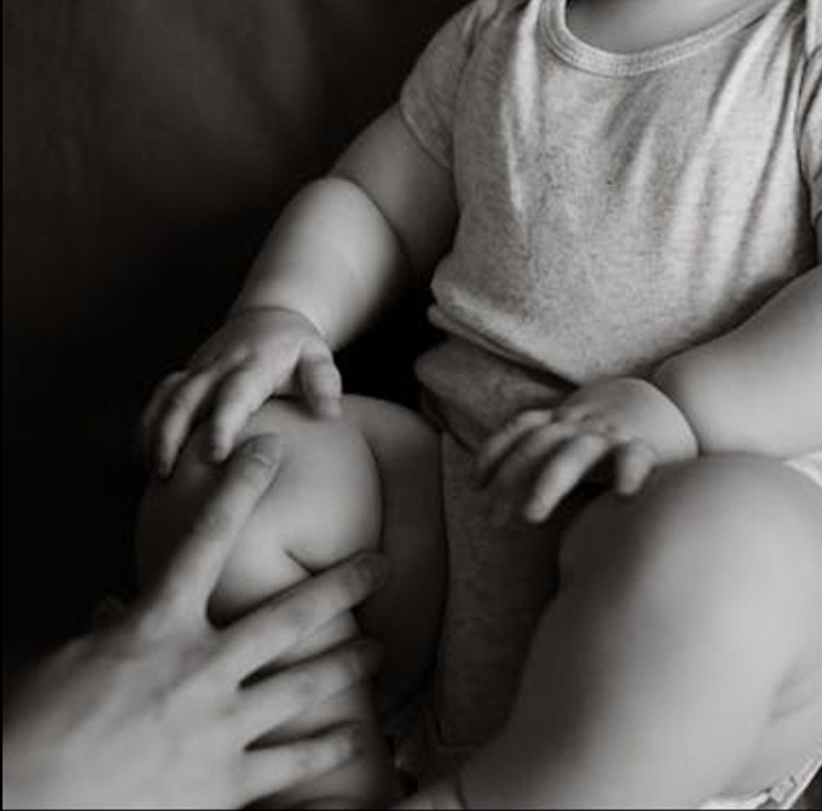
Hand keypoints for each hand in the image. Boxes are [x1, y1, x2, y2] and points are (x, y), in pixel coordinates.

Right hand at [2, 435, 387, 809]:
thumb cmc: (35, 736)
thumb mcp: (63, 666)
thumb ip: (103, 635)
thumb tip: (113, 612)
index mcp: (154, 628)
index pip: (205, 539)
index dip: (240, 487)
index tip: (269, 448)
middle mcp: (197, 669)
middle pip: (287, 616)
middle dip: (341, 585)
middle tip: (381, 565)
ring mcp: (215, 727)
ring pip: (302, 685)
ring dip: (347, 663)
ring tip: (380, 649)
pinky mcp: (222, 785)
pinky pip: (288, 762)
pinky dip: (325, 749)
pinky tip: (354, 738)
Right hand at [140, 306, 341, 474]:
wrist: (269, 314)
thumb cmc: (298, 347)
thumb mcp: (318, 358)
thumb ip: (324, 383)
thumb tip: (329, 413)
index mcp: (255, 363)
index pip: (234, 393)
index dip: (222, 422)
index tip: (215, 454)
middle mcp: (220, 364)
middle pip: (187, 397)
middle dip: (173, 434)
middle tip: (169, 475)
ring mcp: (199, 368)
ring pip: (167, 398)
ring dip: (155, 432)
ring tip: (154, 471)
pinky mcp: (186, 373)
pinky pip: (160, 396)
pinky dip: (148, 422)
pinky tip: (141, 454)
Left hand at [475, 376, 698, 523]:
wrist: (683, 396)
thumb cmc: (624, 426)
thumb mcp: (583, 430)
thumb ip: (556, 451)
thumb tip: (513, 490)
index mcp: (567, 419)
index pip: (522, 429)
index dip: (495, 452)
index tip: (475, 484)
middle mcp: (585, 424)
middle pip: (539, 445)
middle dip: (510, 479)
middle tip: (491, 520)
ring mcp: (615, 434)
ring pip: (576, 452)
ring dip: (550, 481)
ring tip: (532, 515)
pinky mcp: (648, 446)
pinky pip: (636, 457)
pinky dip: (629, 473)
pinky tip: (623, 496)